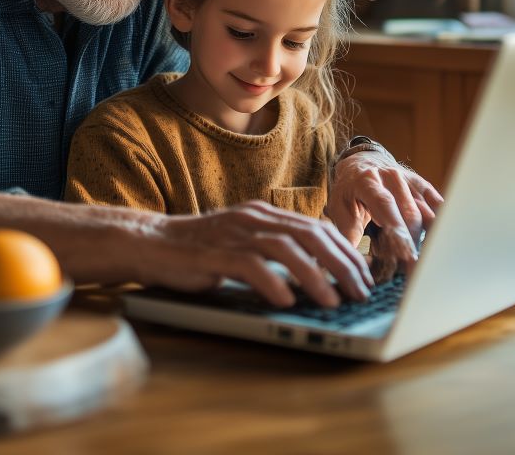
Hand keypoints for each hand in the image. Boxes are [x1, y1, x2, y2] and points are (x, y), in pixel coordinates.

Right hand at [132, 202, 372, 307]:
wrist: (150, 242)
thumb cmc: (199, 250)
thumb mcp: (242, 244)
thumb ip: (273, 252)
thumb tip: (313, 277)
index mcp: (264, 214)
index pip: (316, 227)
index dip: (345, 249)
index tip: (363, 273)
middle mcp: (254, 219)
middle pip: (309, 234)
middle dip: (341, 263)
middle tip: (360, 289)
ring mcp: (234, 234)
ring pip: (285, 248)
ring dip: (314, 275)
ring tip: (333, 300)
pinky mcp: (213, 253)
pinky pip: (249, 265)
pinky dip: (271, 281)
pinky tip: (287, 299)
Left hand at [325, 148, 442, 266]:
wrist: (362, 165)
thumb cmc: (349, 192)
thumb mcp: (338, 207)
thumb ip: (347, 232)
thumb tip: (353, 260)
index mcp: (367, 181)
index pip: (385, 204)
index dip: (397, 229)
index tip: (404, 255)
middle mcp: (391, 177)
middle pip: (409, 214)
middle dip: (412, 244)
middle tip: (410, 270)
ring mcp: (410, 180)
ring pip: (426, 214)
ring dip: (424, 241)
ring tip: (419, 262)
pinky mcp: (423, 186)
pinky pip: (438, 207)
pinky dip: (439, 227)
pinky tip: (439, 246)